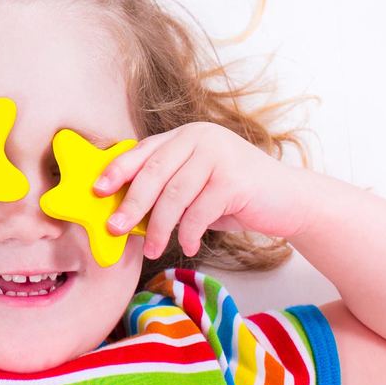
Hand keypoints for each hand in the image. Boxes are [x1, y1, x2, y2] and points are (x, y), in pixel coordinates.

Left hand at [98, 122, 310, 259]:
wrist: (288, 200)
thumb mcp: (198, 185)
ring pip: (174, 195)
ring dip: (159, 227)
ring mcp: (219, 156)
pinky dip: (188, 232)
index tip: (97, 190)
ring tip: (153, 249)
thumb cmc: (236, 196)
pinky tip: (186, 245)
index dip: (118, 169)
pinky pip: (199, 211)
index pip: (144, 150)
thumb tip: (125, 212)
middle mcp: (201, 138)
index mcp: (187, 136)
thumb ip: (168, 188)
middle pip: (154, 172)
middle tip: (115, 228)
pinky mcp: (234, 180)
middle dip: (131, 203)